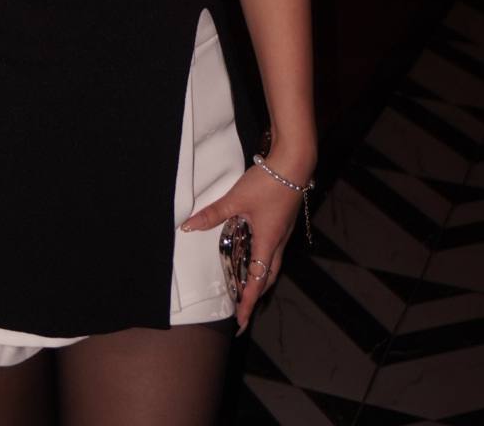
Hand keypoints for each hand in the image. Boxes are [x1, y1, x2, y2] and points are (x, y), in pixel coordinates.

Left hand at [179, 152, 309, 333]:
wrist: (294, 163)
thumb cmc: (268, 183)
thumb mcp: (236, 199)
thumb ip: (213, 214)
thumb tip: (189, 226)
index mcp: (267, 242)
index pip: (256, 281)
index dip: (248, 302)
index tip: (241, 321)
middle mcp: (277, 242)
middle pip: (267, 277)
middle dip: (255, 295)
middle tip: (243, 310)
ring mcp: (283, 232)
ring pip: (272, 264)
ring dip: (260, 278)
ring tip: (246, 287)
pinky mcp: (284, 222)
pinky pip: (273, 250)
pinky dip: (263, 261)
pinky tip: (254, 253)